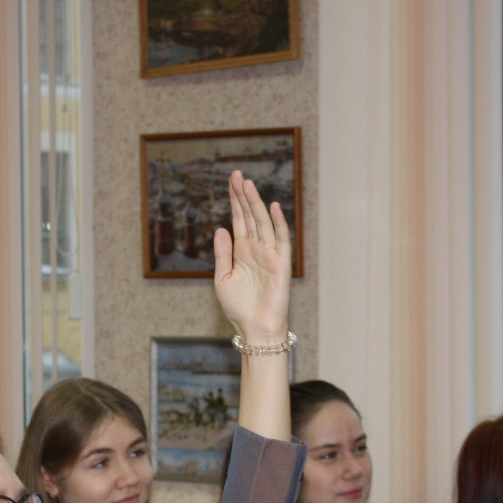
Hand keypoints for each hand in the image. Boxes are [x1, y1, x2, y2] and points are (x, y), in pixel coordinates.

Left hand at [212, 172, 291, 346]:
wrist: (254, 328)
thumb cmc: (238, 308)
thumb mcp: (222, 278)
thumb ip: (222, 254)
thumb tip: (221, 228)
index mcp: (241, 251)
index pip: (238, 219)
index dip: (235, 200)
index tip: (230, 181)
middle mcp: (256, 248)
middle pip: (250, 216)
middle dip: (243, 195)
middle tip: (237, 175)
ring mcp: (269, 254)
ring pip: (263, 223)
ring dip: (256, 204)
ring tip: (247, 184)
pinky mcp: (281, 263)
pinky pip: (281, 239)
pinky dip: (278, 223)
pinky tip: (272, 207)